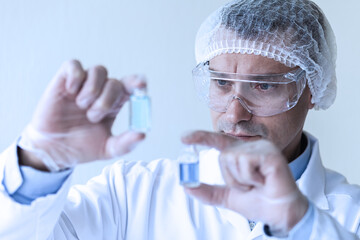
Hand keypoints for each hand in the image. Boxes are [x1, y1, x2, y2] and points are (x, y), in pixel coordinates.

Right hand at [19, 60, 144, 170]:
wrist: (54, 150)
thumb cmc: (81, 147)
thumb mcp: (107, 149)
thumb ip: (126, 143)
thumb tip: (142, 134)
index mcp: (114, 104)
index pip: (130, 87)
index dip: (137, 83)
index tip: (141, 85)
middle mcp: (101, 91)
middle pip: (115, 82)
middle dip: (106, 100)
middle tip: (93, 116)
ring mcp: (83, 85)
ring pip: (98, 70)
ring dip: (92, 90)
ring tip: (82, 106)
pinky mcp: (64, 80)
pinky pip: (74, 65)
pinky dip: (76, 77)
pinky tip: (71, 92)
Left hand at [182, 131, 307, 236]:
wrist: (279, 214)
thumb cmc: (258, 201)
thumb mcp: (228, 196)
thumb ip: (209, 192)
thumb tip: (187, 187)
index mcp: (240, 153)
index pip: (217, 142)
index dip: (200, 138)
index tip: (183, 138)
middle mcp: (250, 147)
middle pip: (223, 156)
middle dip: (232, 178)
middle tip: (250, 185)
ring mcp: (261, 148)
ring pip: (233, 159)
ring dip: (242, 179)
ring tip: (257, 183)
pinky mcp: (270, 153)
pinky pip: (246, 162)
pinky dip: (251, 177)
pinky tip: (264, 180)